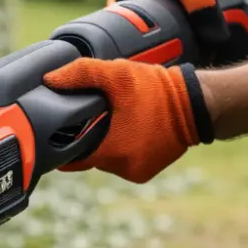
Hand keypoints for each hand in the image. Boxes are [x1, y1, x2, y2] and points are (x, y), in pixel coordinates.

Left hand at [43, 57, 212, 183]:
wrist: (197, 105)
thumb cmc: (156, 90)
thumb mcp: (117, 74)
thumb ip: (81, 74)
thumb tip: (50, 79)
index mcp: (110, 150)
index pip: (71, 159)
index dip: (61, 146)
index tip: (54, 136)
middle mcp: (121, 168)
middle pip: (90, 157)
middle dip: (87, 140)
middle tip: (89, 120)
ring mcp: (135, 173)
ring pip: (106, 161)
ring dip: (106, 145)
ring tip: (110, 123)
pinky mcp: (145, 173)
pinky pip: (122, 164)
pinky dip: (121, 151)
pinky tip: (125, 133)